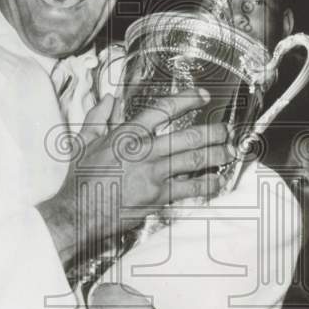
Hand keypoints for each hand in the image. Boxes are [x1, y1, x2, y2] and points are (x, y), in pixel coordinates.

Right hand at [38, 90, 230, 267]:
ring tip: (229, 152)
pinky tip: (217, 181)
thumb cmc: (81, 178)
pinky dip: (206, 184)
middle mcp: (144, 152)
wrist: (79, 212)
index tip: (203, 95)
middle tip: (225, 130)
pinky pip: (189, 189)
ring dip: (216, 155)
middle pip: (187, 137)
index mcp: (127, 135)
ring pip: (193, 161)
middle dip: (212, 132)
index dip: (187, 99)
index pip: (163, 109)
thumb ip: (98, 117)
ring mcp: (152, 175)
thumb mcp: (83, 141)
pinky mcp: (157, 197)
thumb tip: (110, 99)